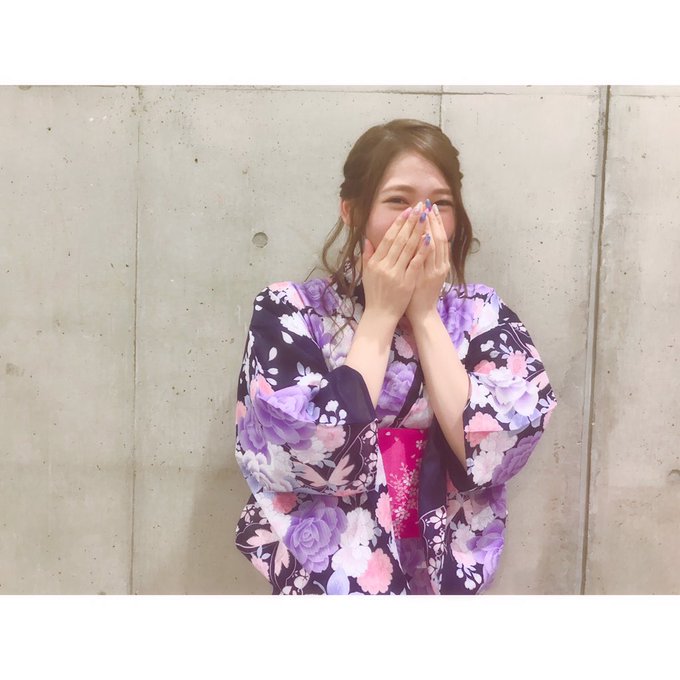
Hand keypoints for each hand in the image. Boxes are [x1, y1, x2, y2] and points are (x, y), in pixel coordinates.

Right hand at [360, 202, 429, 326]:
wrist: (380, 315)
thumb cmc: (375, 294)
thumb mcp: (367, 274)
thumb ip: (367, 256)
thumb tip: (367, 239)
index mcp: (375, 263)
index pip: (388, 238)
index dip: (398, 224)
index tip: (407, 211)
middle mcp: (385, 266)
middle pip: (400, 240)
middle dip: (410, 222)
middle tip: (419, 207)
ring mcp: (396, 274)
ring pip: (409, 248)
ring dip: (418, 231)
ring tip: (425, 216)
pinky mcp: (407, 282)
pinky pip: (415, 263)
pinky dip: (422, 250)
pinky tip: (428, 238)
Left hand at [404, 203, 450, 324]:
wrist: (422, 313)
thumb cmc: (420, 294)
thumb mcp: (424, 273)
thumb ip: (423, 257)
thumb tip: (421, 240)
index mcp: (440, 263)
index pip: (439, 237)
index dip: (435, 222)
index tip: (430, 208)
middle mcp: (440, 265)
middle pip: (439, 238)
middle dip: (433, 220)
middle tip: (428, 204)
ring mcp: (435, 271)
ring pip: (435, 245)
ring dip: (430, 228)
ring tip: (425, 213)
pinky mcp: (427, 278)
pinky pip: (427, 259)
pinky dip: (426, 247)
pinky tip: (424, 234)